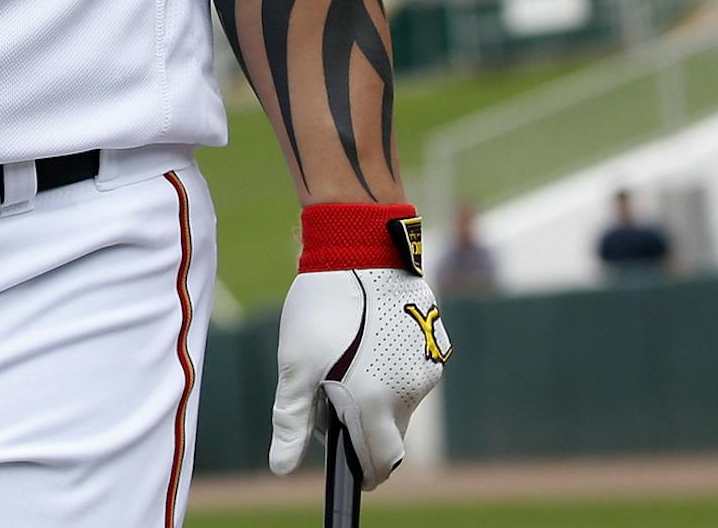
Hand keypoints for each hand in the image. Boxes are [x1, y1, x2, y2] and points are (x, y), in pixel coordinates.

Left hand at [270, 266, 450, 490]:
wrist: (360, 246)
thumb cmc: (324, 306)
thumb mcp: (296, 365)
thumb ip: (293, 421)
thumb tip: (281, 468)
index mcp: (375, 402)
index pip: (381, 463)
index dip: (364, 472)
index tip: (350, 469)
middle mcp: (411, 390)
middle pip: (392, 433)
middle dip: (367, 429)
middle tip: (335, 398)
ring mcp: (428, 364)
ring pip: (404, 400)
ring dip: (381, 395)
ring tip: (349, 359)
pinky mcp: (436, 339)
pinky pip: (416, 370)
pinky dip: (395, 368)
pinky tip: (370, 340)